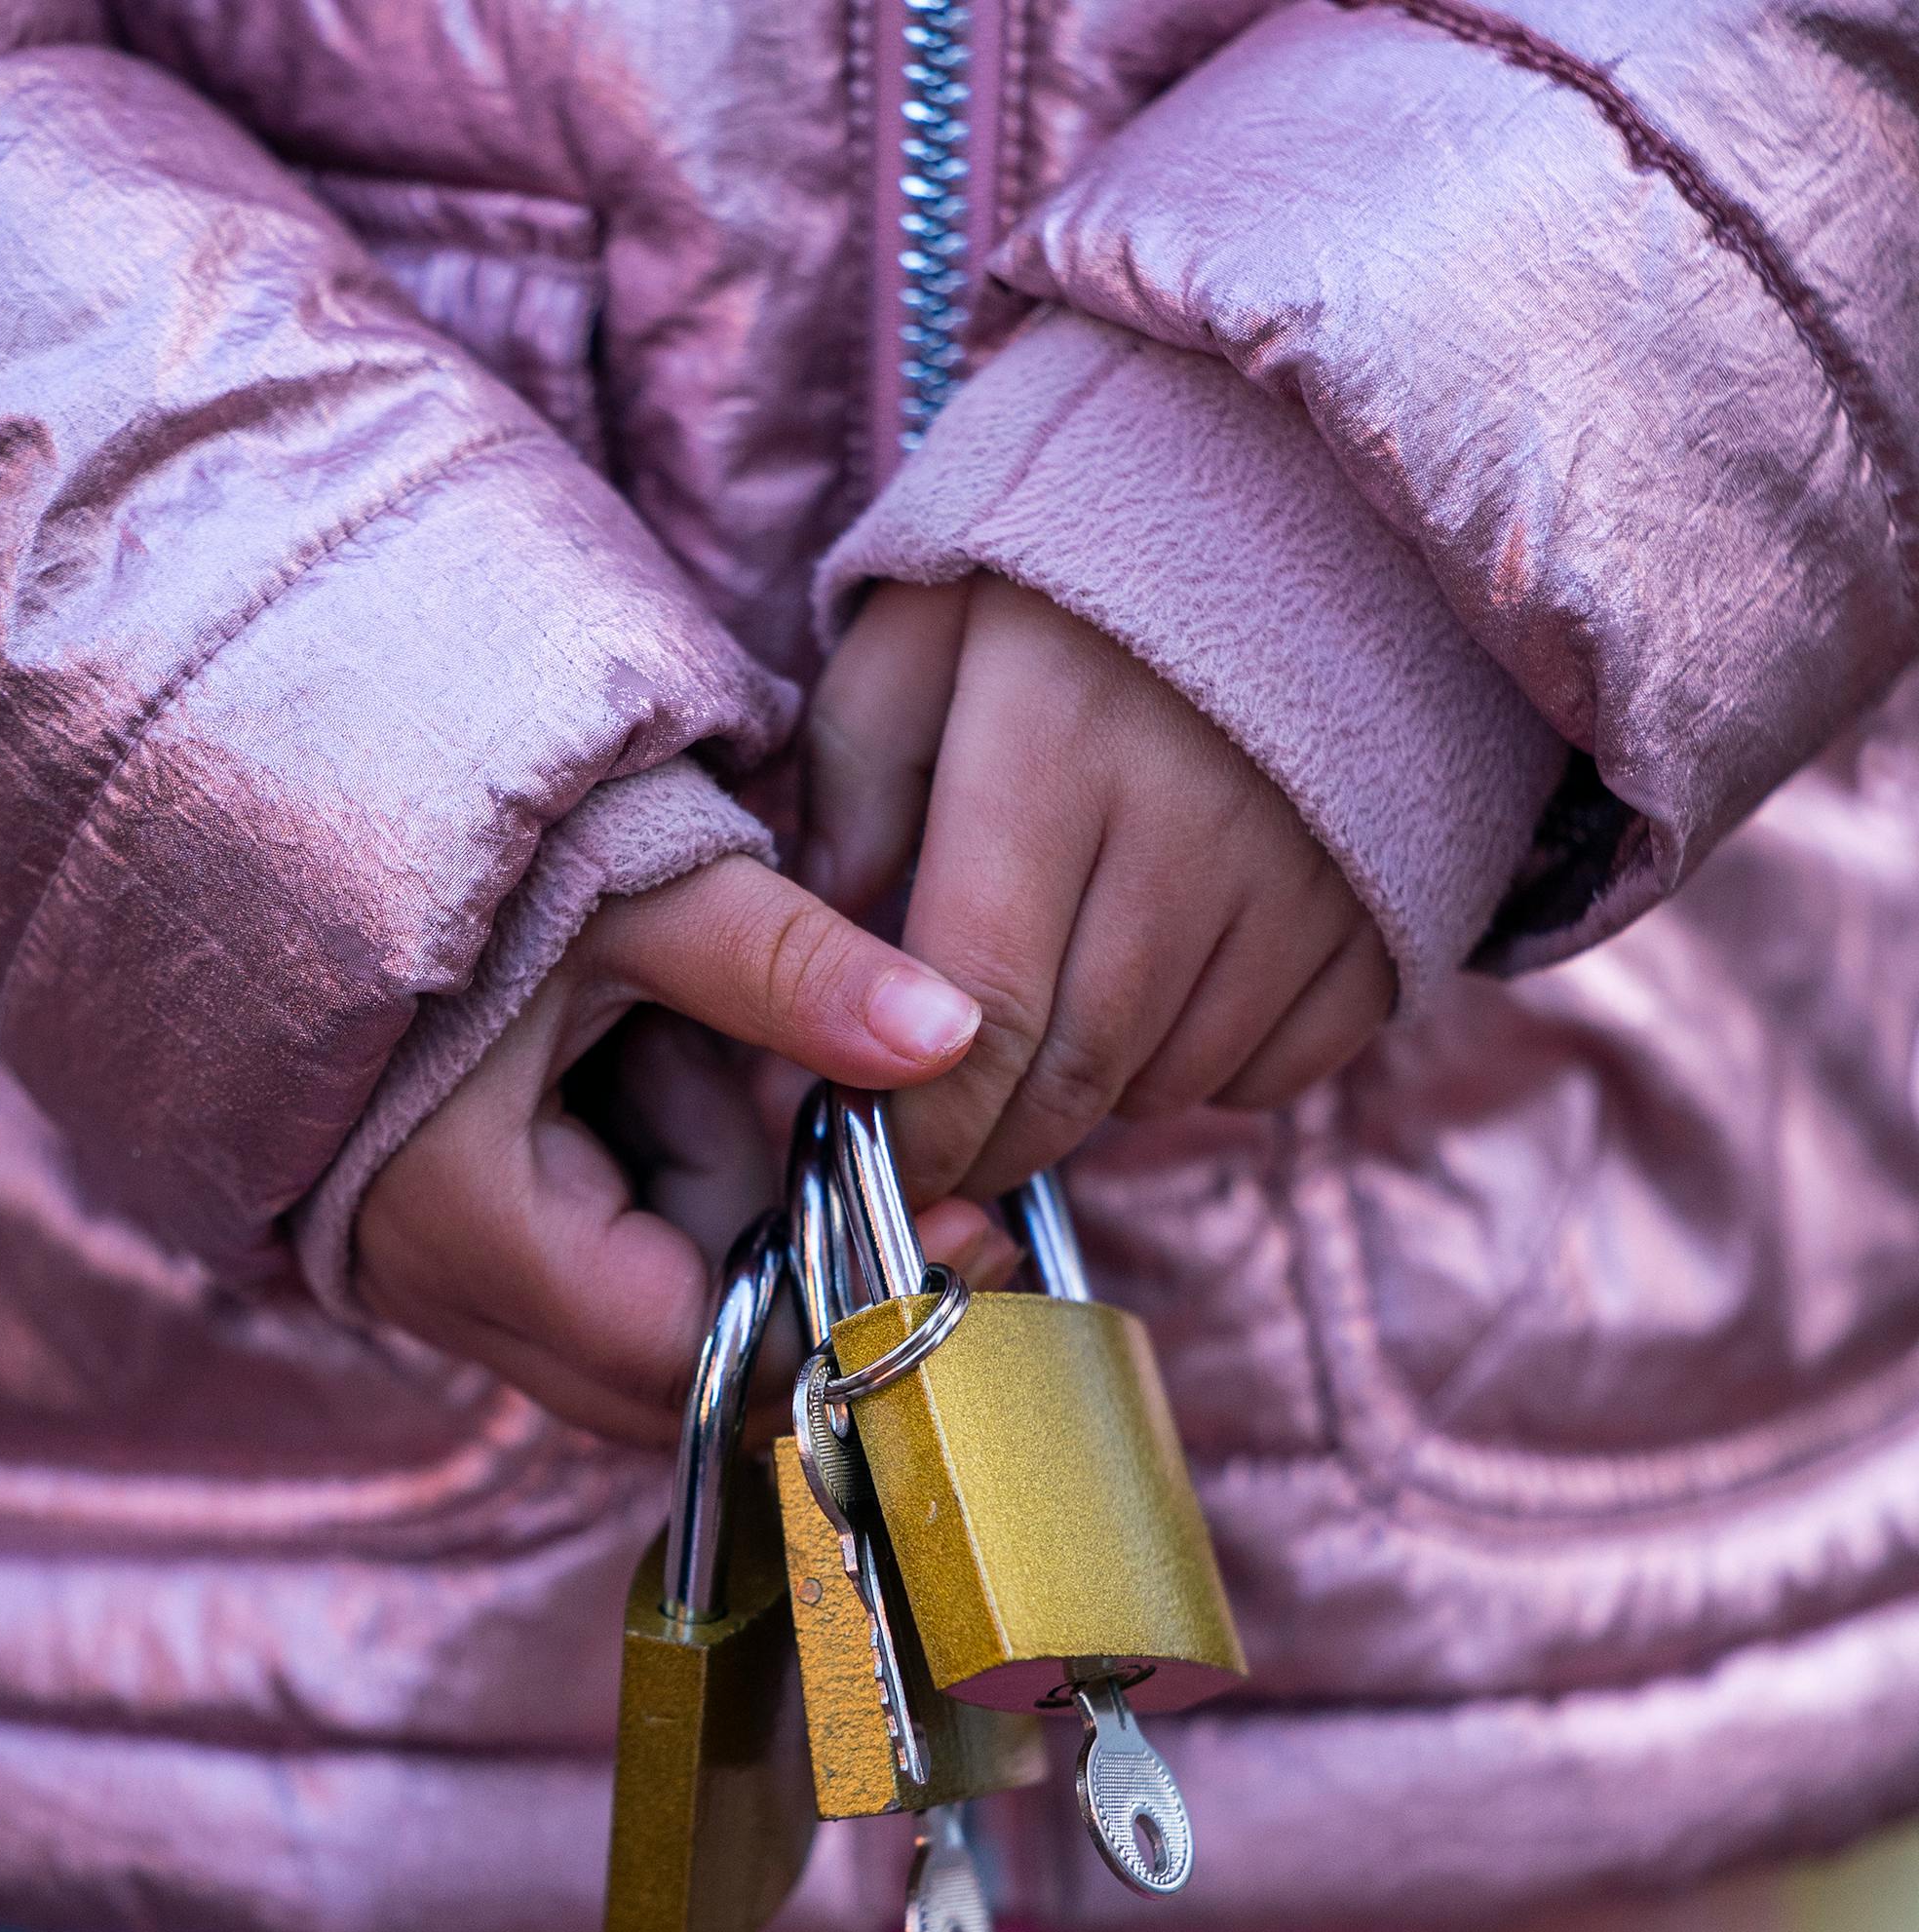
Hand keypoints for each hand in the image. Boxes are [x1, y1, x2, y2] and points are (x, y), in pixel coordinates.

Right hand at [355, 851, 991, 1448]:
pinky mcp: (459, 1250)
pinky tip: (708, 1101)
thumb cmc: (448, 843)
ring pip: (647, 1342)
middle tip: (921, 1180)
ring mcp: (438, 1283)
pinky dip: (685, 1217)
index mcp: (469, 1222)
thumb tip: (949, 1034)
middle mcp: (439, 1289)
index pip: (691, 1354)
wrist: (282, 809)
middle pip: (675, 1381)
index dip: (835, 1314)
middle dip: (800, 1288)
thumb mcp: (637, 889)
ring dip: (740, 1241)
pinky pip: (604, 1289)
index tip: (958, 1233)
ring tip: (778, 1097)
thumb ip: (791, 968)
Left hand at [802, 574, 1394, 1199]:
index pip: (979, 1014)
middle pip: (1074, 1074)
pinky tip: (1162, 1008)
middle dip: (992, 1143)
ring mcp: (1304, 879)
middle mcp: (1190, 829)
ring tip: (1049, 1046)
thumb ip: (856, 775)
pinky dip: (1204, 1075)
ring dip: (1093, 1102)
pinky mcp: (1382, 913)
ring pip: (1171, 1084)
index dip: (923, 1123)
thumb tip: (830, 938)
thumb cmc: (1087, 560)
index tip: (878, 1158)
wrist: (1323, 491)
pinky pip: (1275, 1070)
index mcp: (1054, 748)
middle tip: (945, 1153)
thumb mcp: (930, 619)